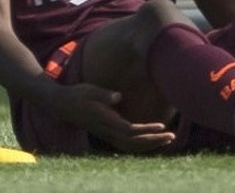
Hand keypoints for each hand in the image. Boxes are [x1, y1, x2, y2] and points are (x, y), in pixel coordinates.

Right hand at [53, 83, 175, 153]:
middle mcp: (107, 131)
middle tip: (172, 137)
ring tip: (167, 138)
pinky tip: (151, 138)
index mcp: (106, 121)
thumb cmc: (78, 94)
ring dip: (150, 144)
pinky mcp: (107, 133)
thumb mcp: (90, 90)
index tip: (162, 126)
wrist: (61, 104)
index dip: (146, 130)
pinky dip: (141, 143)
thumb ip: (105, 94)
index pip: (130, 130)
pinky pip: (127, 143)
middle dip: (153, 141)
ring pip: (131, 146)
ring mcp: (107, 134)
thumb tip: (119, 97)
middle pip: (133, 142)